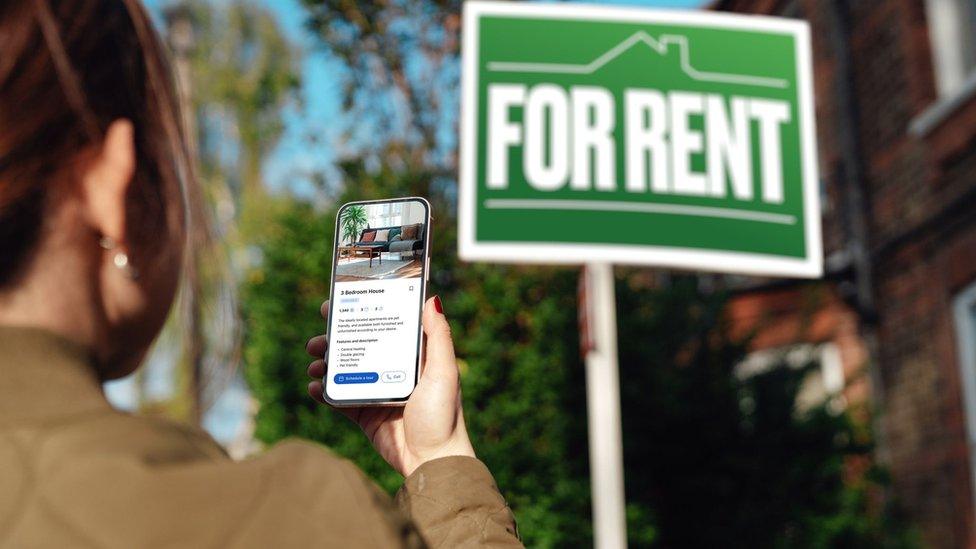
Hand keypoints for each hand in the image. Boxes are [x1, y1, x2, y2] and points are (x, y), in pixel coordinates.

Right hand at [306, 296, 476, 476]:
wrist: (431, 461)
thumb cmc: (444, 415)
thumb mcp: (444, 371)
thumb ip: (439, 336)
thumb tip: (430, 299)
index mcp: (412, 356)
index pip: (384, 325)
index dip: (362, 312)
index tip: (339, 302)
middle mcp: (392, 369)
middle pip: (358, 345)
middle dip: (334, 338)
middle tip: (319, 337)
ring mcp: (376, 391)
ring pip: (343, 370)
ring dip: (324, 364)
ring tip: (315, 364)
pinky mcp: (364, 414)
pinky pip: (338, 399)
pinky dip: (323, 392)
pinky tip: (314, 387)